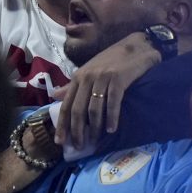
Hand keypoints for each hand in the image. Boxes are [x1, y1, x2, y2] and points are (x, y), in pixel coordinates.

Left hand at [55, 31, 160, 149]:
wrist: (136, 46)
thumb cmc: (112, 60)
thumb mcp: (89, 71)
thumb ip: (73, 85)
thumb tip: (55, 96)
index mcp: (77, 77)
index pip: (65, 105)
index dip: (62, 124)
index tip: (59, 142)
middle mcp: (87, 78)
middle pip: (77, 110)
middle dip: (76, 131)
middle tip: (78, 146)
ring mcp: (102, 78)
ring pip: (94, 109)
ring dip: (94, 128)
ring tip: (95, 142)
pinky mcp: (118, 79)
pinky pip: (113, 103)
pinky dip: (112, 118)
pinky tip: (112, 129)